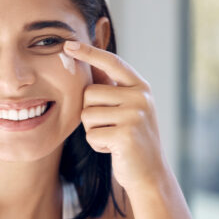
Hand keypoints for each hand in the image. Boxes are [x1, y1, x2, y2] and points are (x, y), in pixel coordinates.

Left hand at [63, 40, 169, 193]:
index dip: (89, 52)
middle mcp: (140, 97)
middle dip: (91, 113)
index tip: (68, 44)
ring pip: (87, 114)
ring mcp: (134, 115)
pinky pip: (91, 134)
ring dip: (93, 130)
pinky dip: (97, 145)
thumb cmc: (133, 140)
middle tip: (110, 128)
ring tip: (113, 138)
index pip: (112, 62)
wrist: (150, 174)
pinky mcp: (125, 135)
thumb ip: (113, 88)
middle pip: (90, 94)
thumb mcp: (128, 109)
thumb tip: (88, 61)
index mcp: (141, 87)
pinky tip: (113, 150)